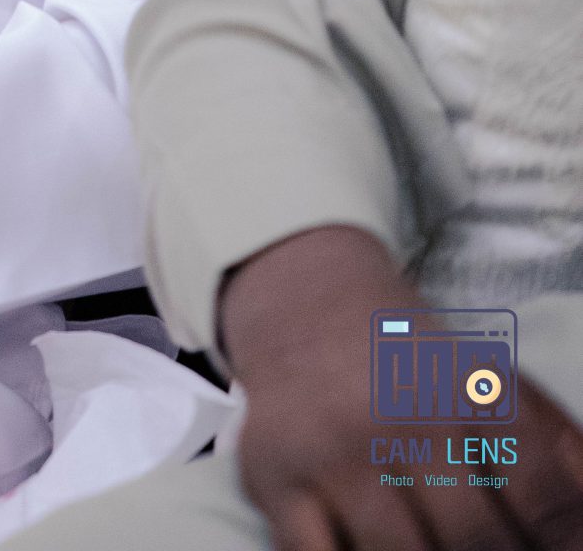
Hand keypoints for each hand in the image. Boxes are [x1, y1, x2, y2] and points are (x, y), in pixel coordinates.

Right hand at [222, 225, 582, 547]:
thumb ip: (553, 441)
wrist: (301, 300)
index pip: (540, 490)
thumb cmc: (409, 359)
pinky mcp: (274, 480)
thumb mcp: (487, 375)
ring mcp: (332, 454)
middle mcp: (398, 417)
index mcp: (462, 388)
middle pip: (476, 539)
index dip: (564, 538)